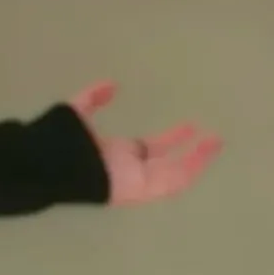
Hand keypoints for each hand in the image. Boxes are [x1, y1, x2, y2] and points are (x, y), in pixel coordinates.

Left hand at [70, 81, 222, 205]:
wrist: (57, 165)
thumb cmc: (64, 143)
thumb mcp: (79, 113)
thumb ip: (92, 98)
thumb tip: (111, 85)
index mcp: (118, 154)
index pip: (150, 148)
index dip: (171, 138)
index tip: (189, 126)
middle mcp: (132, 169)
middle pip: (168, 161)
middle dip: (190, 150)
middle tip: (210, 135)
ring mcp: (140, 181)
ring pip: (177, 173)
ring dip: (198, 158)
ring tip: (216, 140)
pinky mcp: (146, 188)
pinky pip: (175, 180)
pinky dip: (192, 166)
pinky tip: (207, 150)